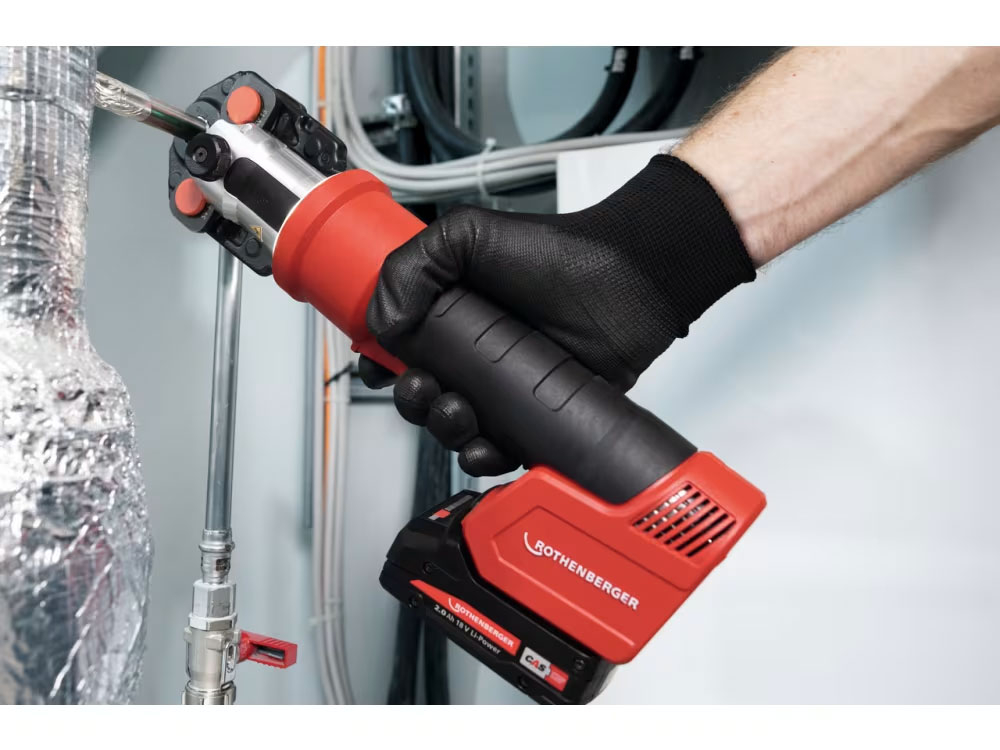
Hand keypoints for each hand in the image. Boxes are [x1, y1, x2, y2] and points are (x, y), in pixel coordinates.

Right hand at [362, 154, 754, 474]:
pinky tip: (485, 443)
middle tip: (423, 385)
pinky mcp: (534, 415)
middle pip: (420, 393)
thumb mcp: (466, 234)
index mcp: (449, 313)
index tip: (377, 365)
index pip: (397, 348)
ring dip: (443, 428)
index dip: (379, 362)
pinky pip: (499, 449)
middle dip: (411, 400)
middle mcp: (472, 352)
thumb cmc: (556, 254)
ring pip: (453, 427)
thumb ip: (411, 265)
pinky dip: (483, 456)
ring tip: (458, 408)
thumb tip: (382, 321)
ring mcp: (503, 386)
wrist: (623, 281)